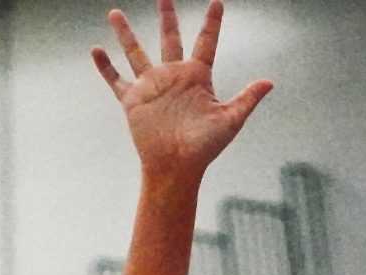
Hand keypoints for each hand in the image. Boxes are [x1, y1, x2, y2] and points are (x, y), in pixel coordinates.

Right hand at [93, 1, 271, 183]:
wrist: (176, 167)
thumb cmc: (204, 148)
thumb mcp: (230, 120)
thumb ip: (247, 98)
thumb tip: (270, 82)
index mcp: (197, 77)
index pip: (206, 42)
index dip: (212, 22)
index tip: (217, 2)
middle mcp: (173, 77)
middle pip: (169, 39)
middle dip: (167, 18)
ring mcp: (151, 87)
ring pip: (135, 52)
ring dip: (125, 34)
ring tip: (115, 13)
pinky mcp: (133, 100)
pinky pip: (116, 80)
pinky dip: (105, 67)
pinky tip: (96, 50)